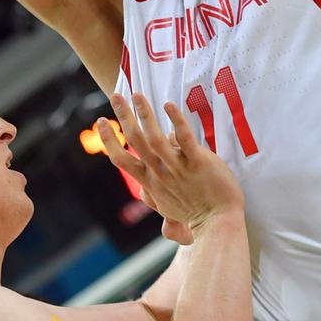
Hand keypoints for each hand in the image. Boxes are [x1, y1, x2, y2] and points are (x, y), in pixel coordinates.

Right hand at [98, 93, 243, 234]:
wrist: (219, 225)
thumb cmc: (196, 217)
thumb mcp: (166, 209)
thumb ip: (153, 196)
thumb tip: (144, 191)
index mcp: (150, 182)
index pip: (121, 159)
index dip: (109, 140)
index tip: (101, 122)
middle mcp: (159, 173)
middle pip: (135, 141)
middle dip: (123, 117)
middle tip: (116, 95)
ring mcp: (178, 168)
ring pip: (154, 138)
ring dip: (144, 114)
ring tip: (137, 95)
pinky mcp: (199, 163)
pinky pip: (185, 139)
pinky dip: (176, 121)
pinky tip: (168, 106)